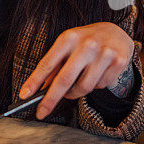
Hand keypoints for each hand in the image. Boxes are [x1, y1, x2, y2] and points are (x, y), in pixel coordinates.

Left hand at [18, 22, 134, 119]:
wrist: (116, 32)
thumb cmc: (86, 40)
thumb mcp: (67, 45)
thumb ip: (55, 65)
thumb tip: (41, 89)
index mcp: (69, 38)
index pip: (47, 63)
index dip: (34, 81)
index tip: (24, 95)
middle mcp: (86, 45)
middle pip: (64, 79)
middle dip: (50, 99)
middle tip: (42, 111)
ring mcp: (104, 53)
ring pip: (84, 87)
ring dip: (76, 92)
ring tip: (77, 83)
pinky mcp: (119, 62)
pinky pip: (100, 86)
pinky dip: (95, 86)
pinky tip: (96, 73)